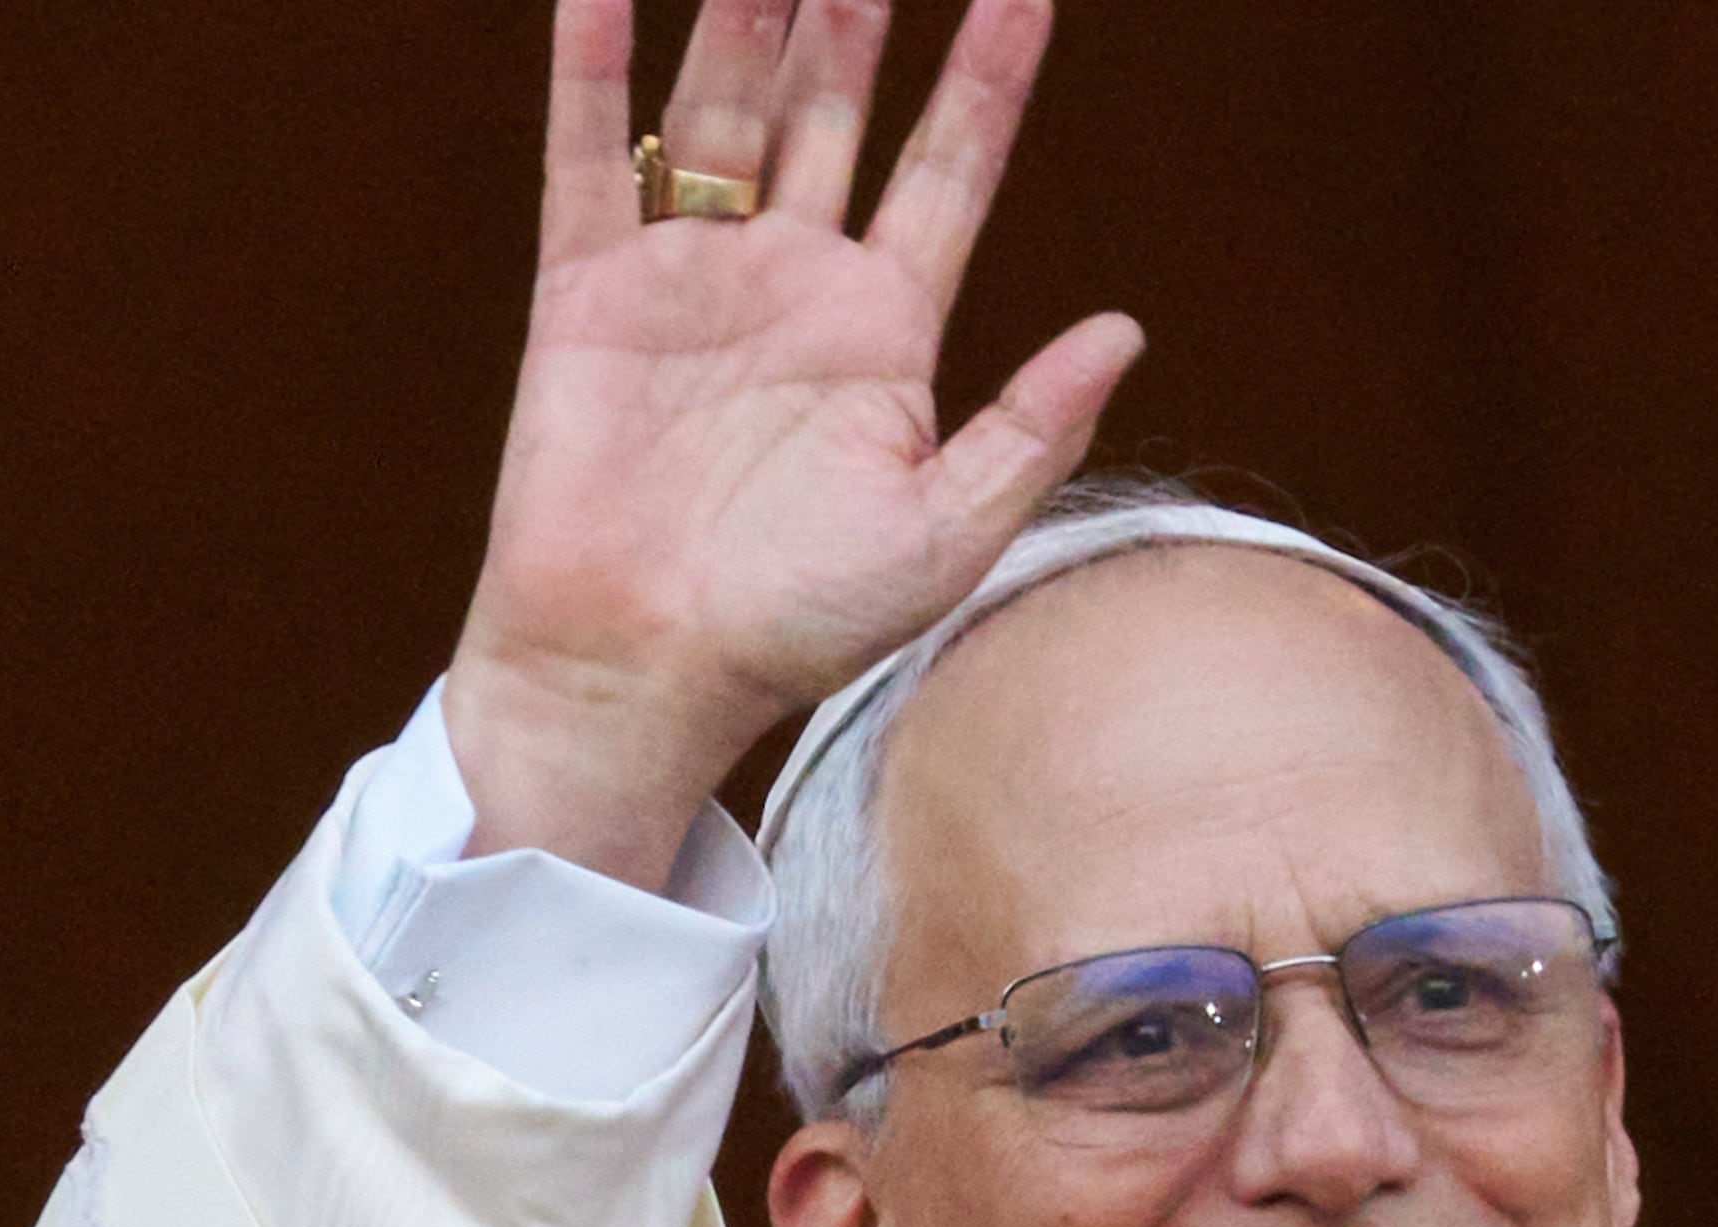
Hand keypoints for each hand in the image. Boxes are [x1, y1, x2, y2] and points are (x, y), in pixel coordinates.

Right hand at [445, 0, 1141, 888]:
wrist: (646, 670)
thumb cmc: (800, 626)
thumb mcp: (948, 533)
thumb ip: (1032, 427)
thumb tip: (1126, 327)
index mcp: (886, 330)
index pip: (951, 169)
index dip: (986, 79)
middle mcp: (794, 283)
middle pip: (837, 110)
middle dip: (857, 15)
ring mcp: (691, 277)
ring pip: (729, 110)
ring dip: (748, 14)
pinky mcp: (591, 291)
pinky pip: (594, 155)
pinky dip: (595, 70)